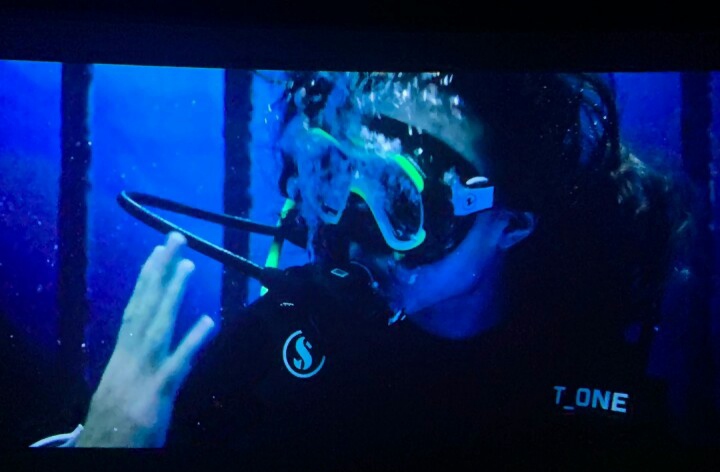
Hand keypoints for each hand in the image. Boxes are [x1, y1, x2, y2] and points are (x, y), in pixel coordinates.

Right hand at [76, 232, 214, 446]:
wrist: (101, 454)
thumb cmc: (113, 425)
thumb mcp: (122, 385)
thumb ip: (137, 360)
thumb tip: (146, 336)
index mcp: (122, 356)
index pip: (135, 309)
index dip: (147, 280)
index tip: (158, 252)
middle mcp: (129, 358)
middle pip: (145, 308)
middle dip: (160, 272)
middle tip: (175, 239)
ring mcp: (143, 375)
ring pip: (158, 327)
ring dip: (173, 295)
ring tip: (189, 266)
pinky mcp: (158, 396)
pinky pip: (178, 365)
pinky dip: (192, 342)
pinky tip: (209, 321)